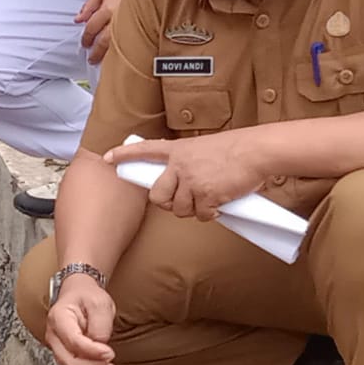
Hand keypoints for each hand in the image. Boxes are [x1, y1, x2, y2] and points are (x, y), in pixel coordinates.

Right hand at [46, 275, 116, 364]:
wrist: (79, 295)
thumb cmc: (86, 297)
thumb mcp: (99, 302)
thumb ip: (100, 325)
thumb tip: (100, 346)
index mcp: (59, 318)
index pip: (73, 342)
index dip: (93, 352)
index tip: (108, 352)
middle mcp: (55, 337)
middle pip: (70, 363)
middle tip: (110, 358)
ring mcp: (59, 350)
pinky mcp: (66, 359)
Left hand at [74, 0, 126, 65]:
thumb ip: (89, 4)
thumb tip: (78, 19)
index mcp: (107, 8)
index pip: (92, 28)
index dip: (86, 38)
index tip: (85, 44)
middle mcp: (118, 19)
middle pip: (103, 42)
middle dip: (96, 52)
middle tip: (92, 59)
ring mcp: (131, 25)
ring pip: (117, 46)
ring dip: (108, 55)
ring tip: (104, 61)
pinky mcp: (143, 28)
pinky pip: (130, 44)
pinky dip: (123, 51)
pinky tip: (120, 56)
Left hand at [103, 133, 269, 220]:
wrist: (255, 151)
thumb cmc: (236, 149)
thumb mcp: (203, 148)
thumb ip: (187, 162)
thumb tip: (182, 182)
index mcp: (178, 150)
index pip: (145, 150)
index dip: (124, 154)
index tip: (108, 158)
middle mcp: (180, 165)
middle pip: (157, 195)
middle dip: (167, 204)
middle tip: (182, 202)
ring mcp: (191, 180)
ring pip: (179, 209)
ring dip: (193, 210)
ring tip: (209, 199)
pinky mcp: (206, 195)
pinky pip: (201, 215)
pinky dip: (211, 215)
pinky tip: (220, 204)